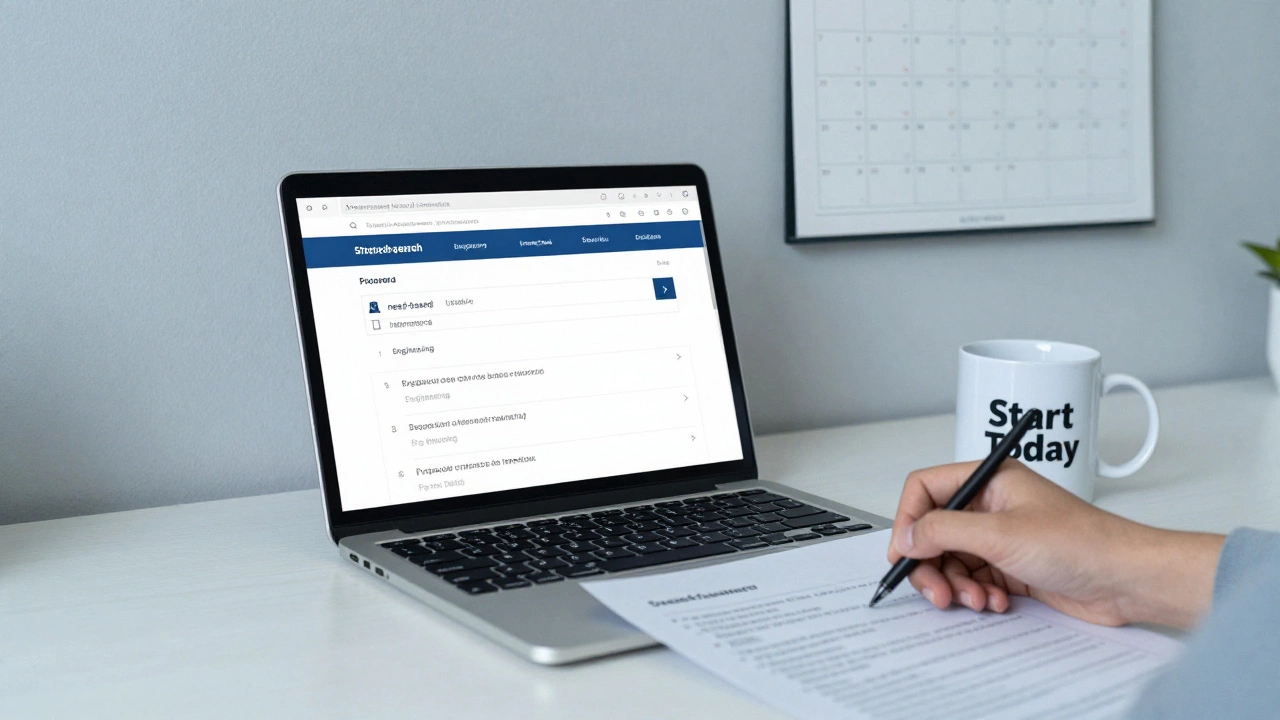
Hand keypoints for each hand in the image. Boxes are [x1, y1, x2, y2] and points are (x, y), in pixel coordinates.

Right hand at [887, 460, 1223, 628]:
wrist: (1127, 579)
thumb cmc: (1084, 543)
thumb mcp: (1002, 534)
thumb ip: (946, 530)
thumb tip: (908, 536)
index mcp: (989, 480)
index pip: (926, 489)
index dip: (909, 520)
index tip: (903, 552)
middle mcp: (991, 505)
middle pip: (934, 531)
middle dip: (931, 564)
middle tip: (936, 591)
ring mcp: (1001, 537)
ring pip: (951, 560)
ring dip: (957, 584)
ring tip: (976, 599)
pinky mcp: (1011, 566)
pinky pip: (973, 579)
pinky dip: (976, 594)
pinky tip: (996, 602)